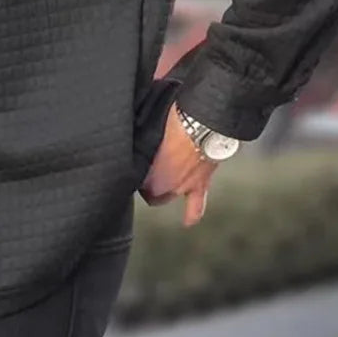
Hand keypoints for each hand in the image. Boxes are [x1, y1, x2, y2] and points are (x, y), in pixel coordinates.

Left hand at [138, 103, 217, 226]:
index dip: (132, 169)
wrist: (208, 118)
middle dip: (145, 183)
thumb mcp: (150, 120)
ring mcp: (183, 185)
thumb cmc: (176, 114)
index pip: (134, 176)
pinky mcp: (201, 182)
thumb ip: (140, 131)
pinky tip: (187, 222)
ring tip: (158, 188)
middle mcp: (164, 182)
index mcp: (148, 166)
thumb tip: (129, 125)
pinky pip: (197, 205)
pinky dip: (192, 214)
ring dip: (162, 193)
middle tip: (143, 170)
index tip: (131, 160)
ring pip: (167, 196)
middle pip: (149, 189)